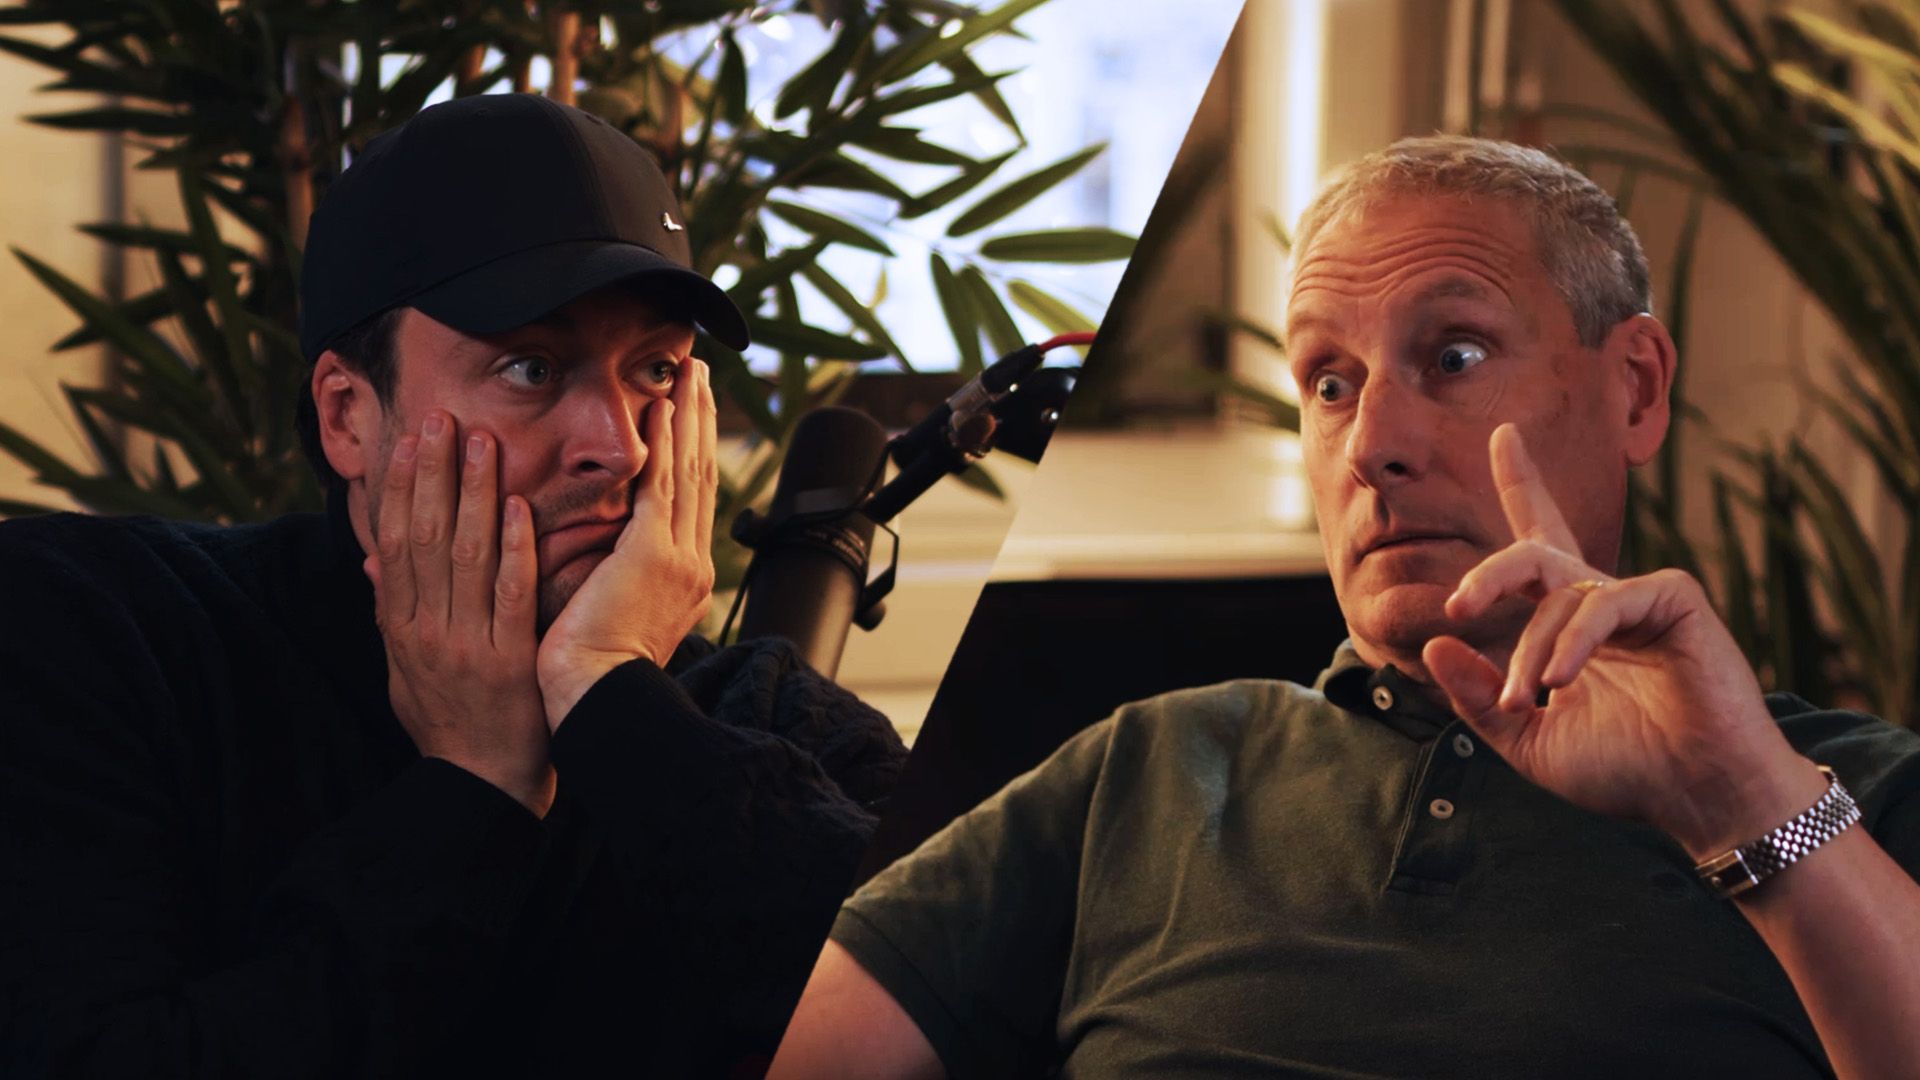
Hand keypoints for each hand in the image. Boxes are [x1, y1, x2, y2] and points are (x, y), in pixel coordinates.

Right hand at [365, 409, 554, 816]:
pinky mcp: (508, 660)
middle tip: (441, 417)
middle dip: (432, 472)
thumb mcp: (404, 668)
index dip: (399, 487)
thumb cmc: (447, 722)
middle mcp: (426, 629)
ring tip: (480, 442)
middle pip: (424, 536)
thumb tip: (372, 559)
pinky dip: (512, 548)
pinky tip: (518, 507)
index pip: (395, 541)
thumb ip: (391, 612)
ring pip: (464, 555)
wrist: (481, 782)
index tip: (407, 439)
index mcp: (401, 626)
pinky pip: (509, 595)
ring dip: (472, 494)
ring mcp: (466, 644)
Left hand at [536, 358, 716, 727]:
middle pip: (702, 477)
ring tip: (691, 374)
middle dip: (702, 422)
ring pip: (690, 472)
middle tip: (700, 375)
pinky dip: (666, 444)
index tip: (690, 416)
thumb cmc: (591, 675)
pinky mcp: (653, 554)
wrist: (596, 698)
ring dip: (690, 418)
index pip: (692, 503)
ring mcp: (679, 558)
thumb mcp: (615, 618)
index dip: (694, 453)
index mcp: (684, 582)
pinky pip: (662, 486)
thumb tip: (607, 563)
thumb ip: (619, 582)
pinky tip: (664, 408)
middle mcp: (692, 565)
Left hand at [1423, 424, 1824, 857]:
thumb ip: (1478, 698)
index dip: (1520, 485)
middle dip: (1488, 576)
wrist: (1700, 799)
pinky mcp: (1675, 598)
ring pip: (1559, 593)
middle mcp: (1601, 601)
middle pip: (1533, 552)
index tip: (1502, 434)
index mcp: (1569, 624)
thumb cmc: (1626, 772)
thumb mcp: (1529, 740)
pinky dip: (1574, 641)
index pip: (1536, 545)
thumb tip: (1434, 644)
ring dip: (1532, 651)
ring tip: (1529, 700)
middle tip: (1460, 608)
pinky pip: (1605, 602)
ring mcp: (1640, 596)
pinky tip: (1564, 682)